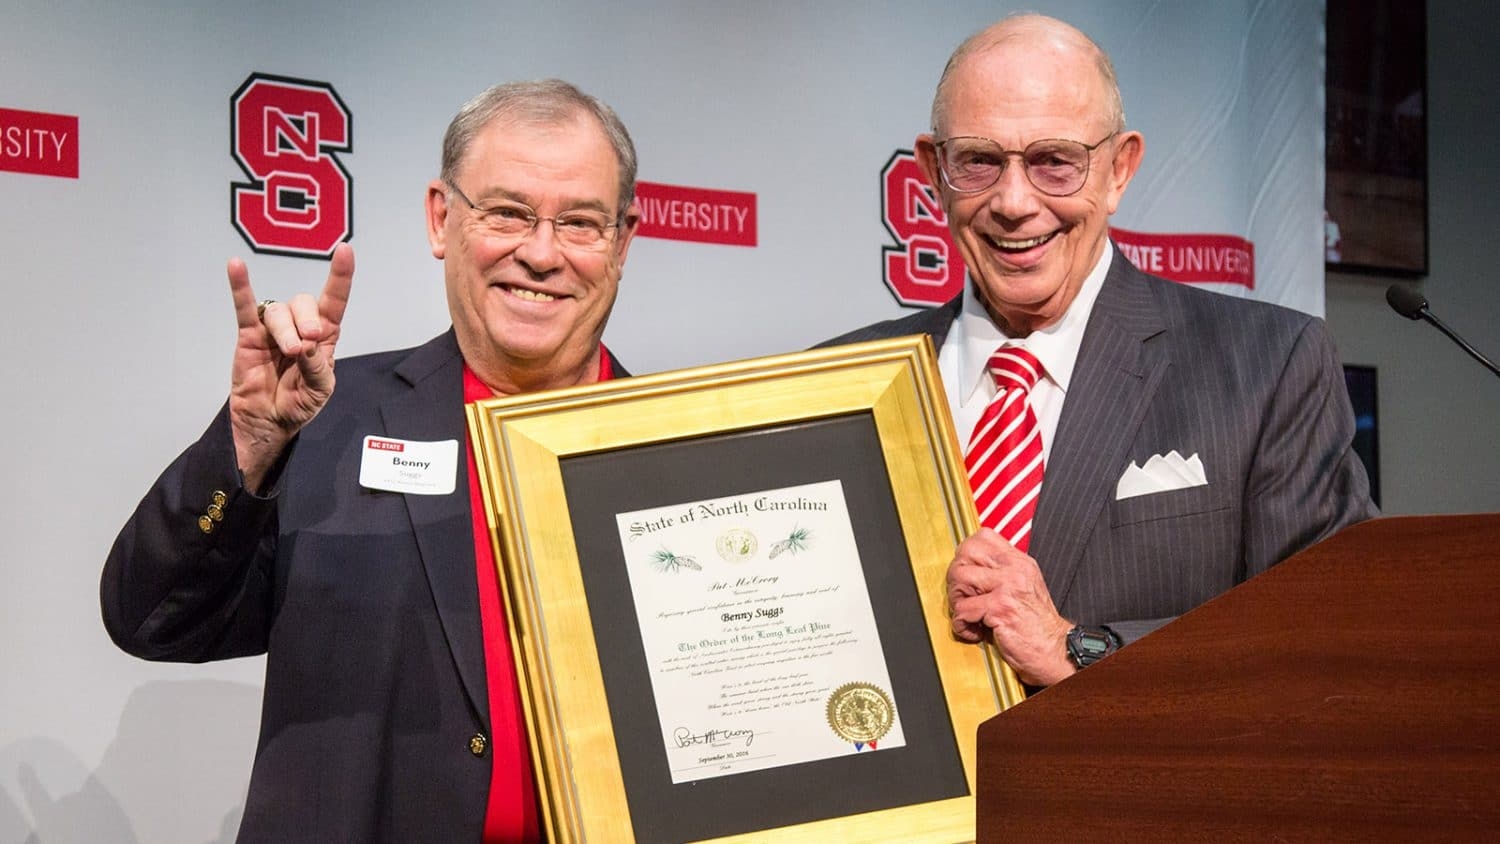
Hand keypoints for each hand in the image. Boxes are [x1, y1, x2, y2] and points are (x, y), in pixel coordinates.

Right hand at [227, 243, 353, 490]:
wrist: (268, 422)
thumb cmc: (298, 404)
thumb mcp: (319, 390)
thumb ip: (317, 367)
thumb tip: (307, 343)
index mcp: (324, 337)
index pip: (334, 301)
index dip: (340, 277)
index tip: (345, 251)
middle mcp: (299, 326)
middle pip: (303, 303)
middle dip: (307, 321)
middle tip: (306, 346)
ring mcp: (273, 329)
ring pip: (278, 311)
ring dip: (285, 330)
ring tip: (289, 353)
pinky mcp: (249, 335)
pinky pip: (244, 306)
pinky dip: (240, 286)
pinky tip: (236, 267)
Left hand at [946, 528, 1075, 686]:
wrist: (1056, 650)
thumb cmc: (1037, 626)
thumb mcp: (1024, 589)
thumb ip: (1001, 574)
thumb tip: (969, 567)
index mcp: (1019, 562)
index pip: (983, 537)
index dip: (965, 554)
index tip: (966, 575)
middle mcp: (1014, 570)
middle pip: (965, 552)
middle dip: (955, 577)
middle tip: (963, 596)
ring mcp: (1008, 587)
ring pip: (959, 578)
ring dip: (956, 601)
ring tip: (968, 615)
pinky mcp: (1000, 608)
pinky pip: (963, 609)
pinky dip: (962, 625)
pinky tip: (975, 631)